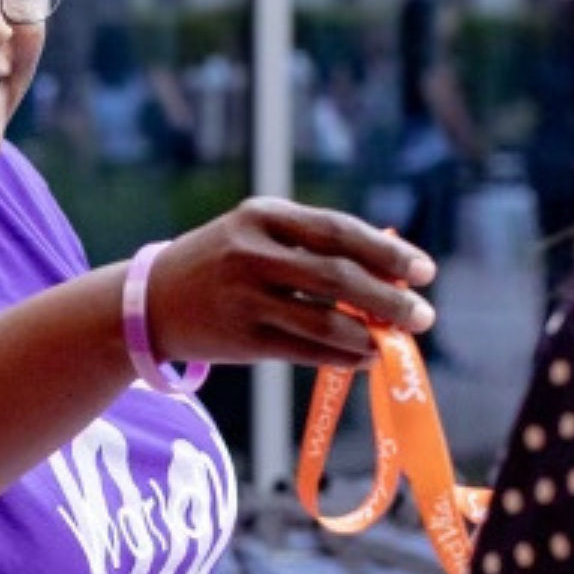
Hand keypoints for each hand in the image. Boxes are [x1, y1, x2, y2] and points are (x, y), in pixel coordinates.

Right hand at [147, 197, 435, 368]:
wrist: (150, 301)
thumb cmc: (217, 263)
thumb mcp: (254, 234)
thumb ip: (311, 247)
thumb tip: (389, 276)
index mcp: (261, 215)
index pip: (338, 230)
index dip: (387, 252)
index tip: (424, 271)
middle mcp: (251, 252)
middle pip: (338, 276)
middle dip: (390, 299)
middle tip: (423, 317)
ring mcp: (243, 297)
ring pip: (325, 320)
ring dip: (370, 335)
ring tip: (394, 343)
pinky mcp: (241, 338)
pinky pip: (306, 350)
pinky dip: (342, 356)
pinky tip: (362, 358)